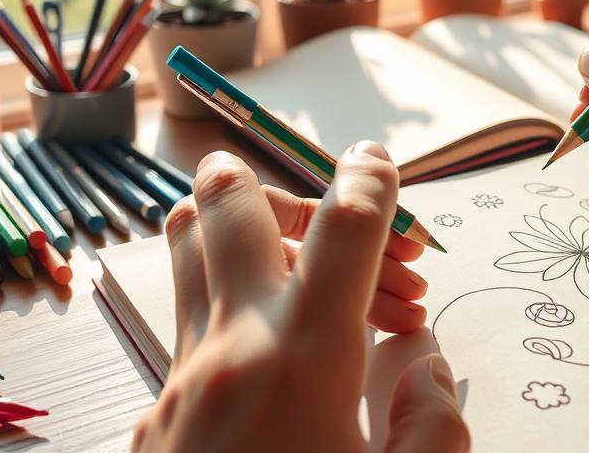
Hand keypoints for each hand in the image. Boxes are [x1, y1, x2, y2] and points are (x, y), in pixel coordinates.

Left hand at [133, 144, 468, 451]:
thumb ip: (433, 423)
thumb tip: (426, 369)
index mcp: (303, 360)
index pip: (342, 226)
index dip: (370, 180)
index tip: (378, 165)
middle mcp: (233, 350)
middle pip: (225, 206)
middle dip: (276, 185)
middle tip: (326, 221)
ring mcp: (182, 379)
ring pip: (191, 254)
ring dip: (247, 241)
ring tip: (313, 286)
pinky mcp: (156, 415)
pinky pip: (192, 330)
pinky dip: (240, 321)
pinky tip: (287, 374)